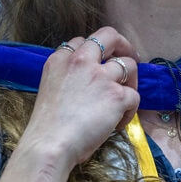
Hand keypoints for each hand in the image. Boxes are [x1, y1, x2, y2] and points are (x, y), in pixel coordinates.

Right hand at [15, 26, 140, 173]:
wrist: (49, 146)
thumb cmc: (46, 127)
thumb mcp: (49, 89)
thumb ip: (67, 78)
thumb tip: (86, 85)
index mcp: (60, 60)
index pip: (82, 41)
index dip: (94, 52)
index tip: (98, 65)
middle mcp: (81, 61)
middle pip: (110, 35)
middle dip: (123, 45)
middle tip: (128, 59)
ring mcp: (100, 76)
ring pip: (130, 65)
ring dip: (131, 81)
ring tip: (122, 100)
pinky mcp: (116, 95)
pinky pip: (134, 96)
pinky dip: (129, 111)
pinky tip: (116, 124)